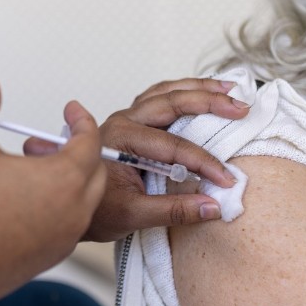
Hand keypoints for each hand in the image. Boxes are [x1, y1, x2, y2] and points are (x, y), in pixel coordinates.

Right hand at [0, 75, 106, 304]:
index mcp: (63, 179)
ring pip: (84, 202)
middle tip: (55, 140)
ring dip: (70, 182)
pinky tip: (28, 203)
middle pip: (95, 173)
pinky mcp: (49, 258)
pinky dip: (60, 209)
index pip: (90, 141)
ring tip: (36, 170)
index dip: (82, 120)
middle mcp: (73, 211)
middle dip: (82, 151)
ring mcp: (64, 239)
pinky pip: (68, 227)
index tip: (71, 110)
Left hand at [25, 78, 247, 241]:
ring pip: (167, 92)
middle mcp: (124, 120)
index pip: (172, 147)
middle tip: (240, 108)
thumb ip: (174, 211)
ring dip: (199, 89)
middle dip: (209, 103)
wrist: (66, 204)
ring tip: (229, 90)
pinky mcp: (133, 121)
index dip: (203, 163)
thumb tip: (213, 207)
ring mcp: (128, 117)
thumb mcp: (132, 216)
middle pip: (171, 102)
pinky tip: (204, 92)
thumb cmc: (93, 210)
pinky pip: (161, 97)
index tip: (226, 180)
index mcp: (121, 139)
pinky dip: (185, 91)